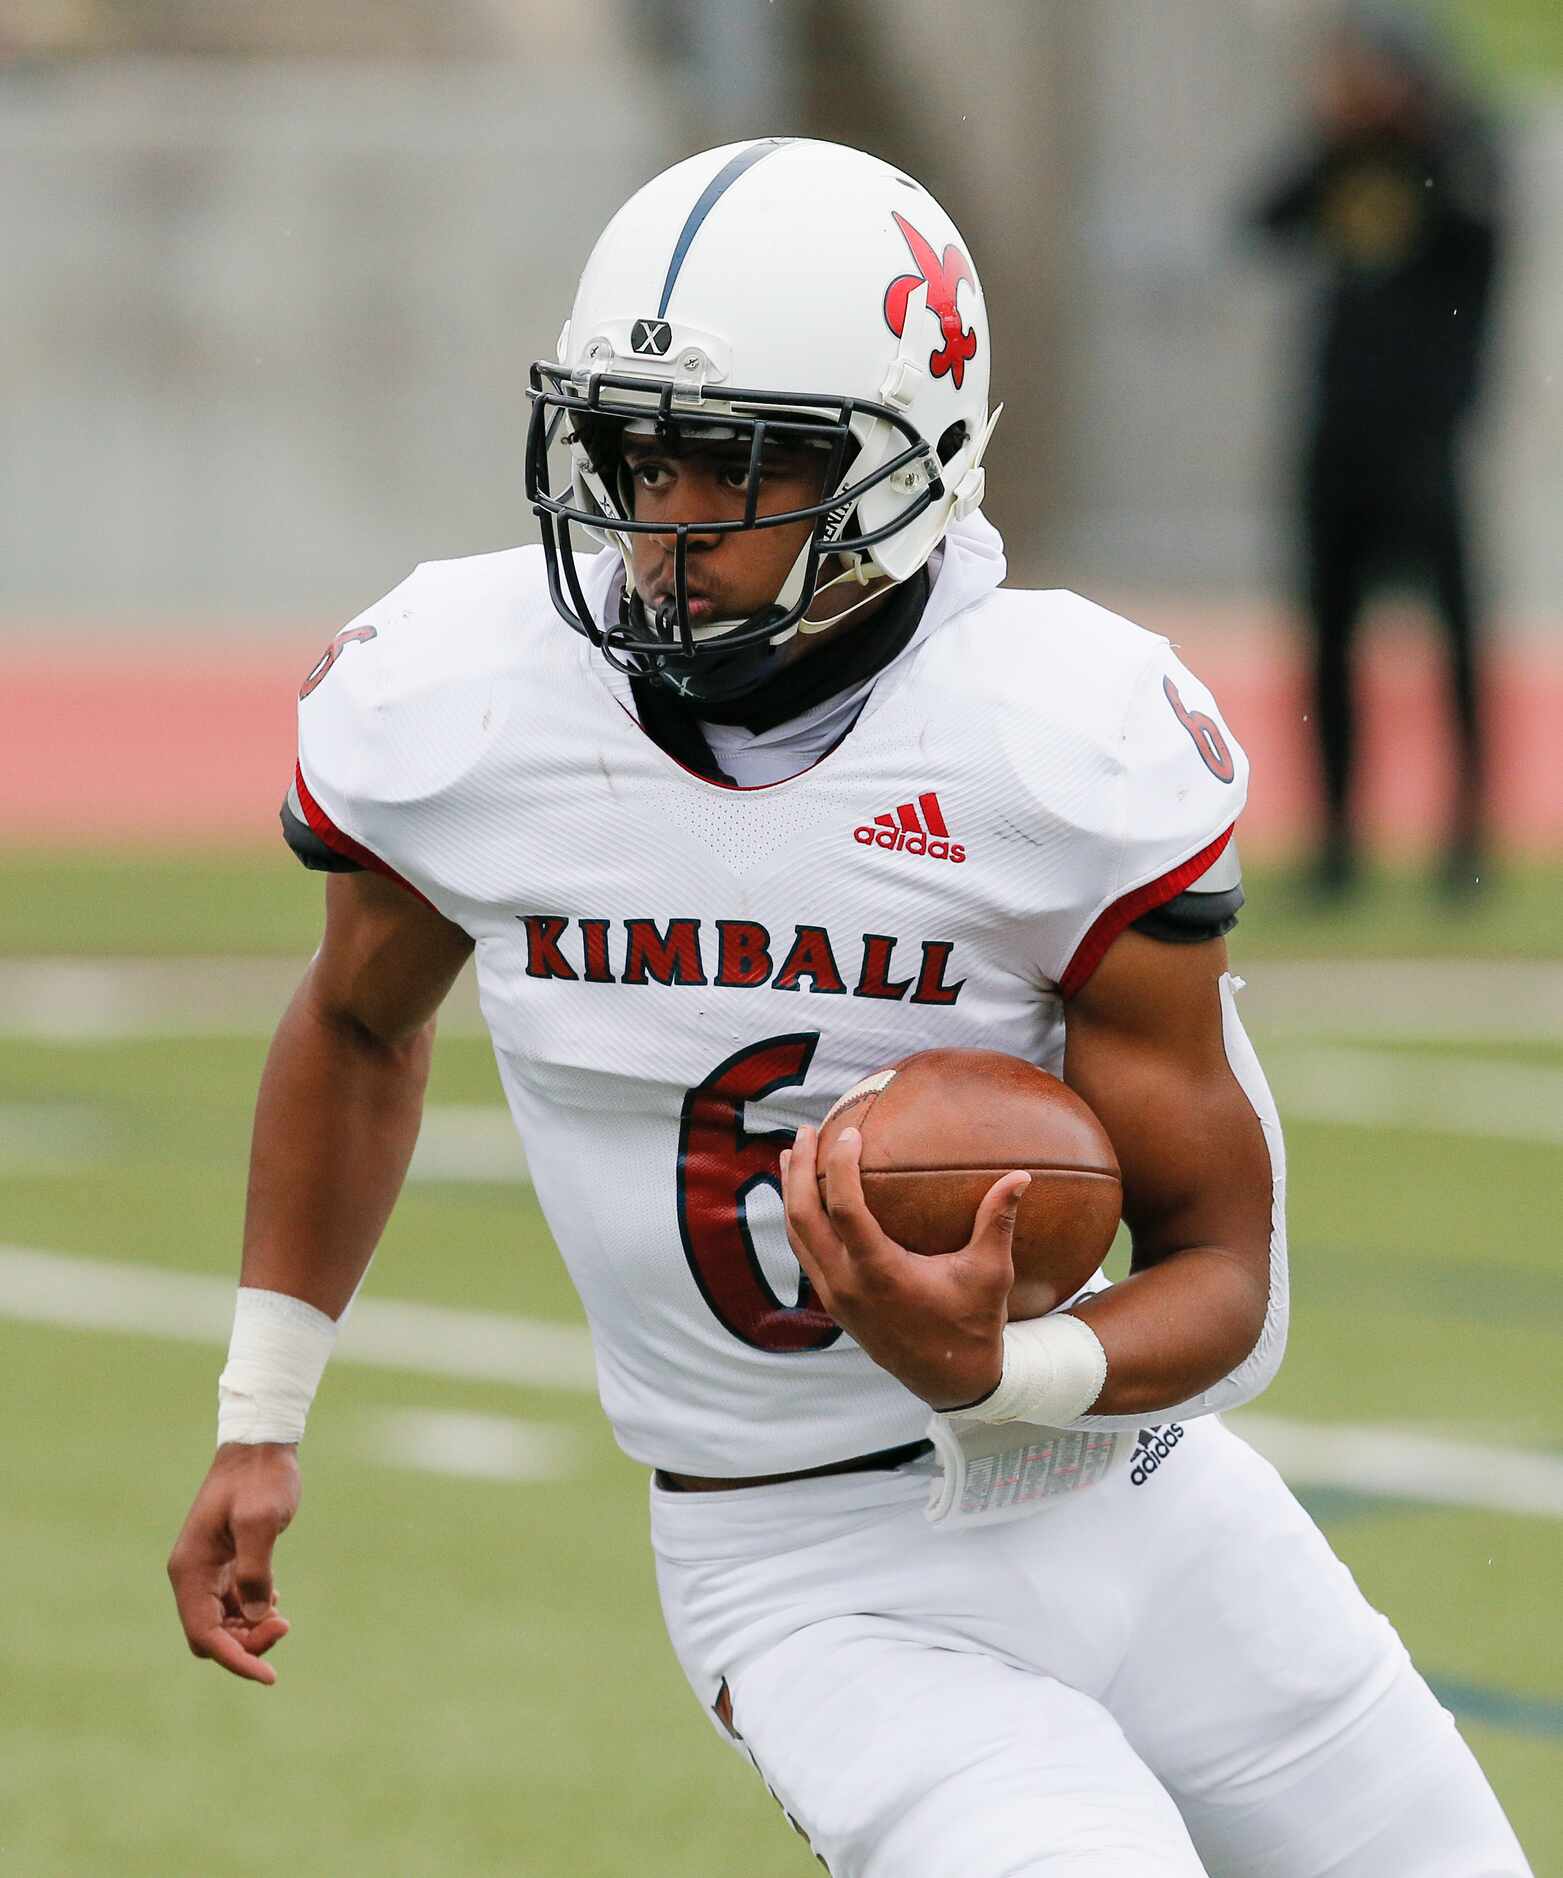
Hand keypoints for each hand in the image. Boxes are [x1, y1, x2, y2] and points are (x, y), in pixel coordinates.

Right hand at [167, 1443, 298, 1685]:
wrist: (261, 1445)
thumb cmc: (261, 1479)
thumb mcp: (261, 1522)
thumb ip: (255, 1571)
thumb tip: (254, 1618)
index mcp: (191, 1569)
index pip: (205, 1634)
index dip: (236, 1659)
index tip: (270, 1675)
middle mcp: (192, 1574)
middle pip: (211, 1635)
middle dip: (245, 1643)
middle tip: (285, 1624)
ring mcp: (207, 1570)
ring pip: (222, 1623)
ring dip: (250, 1629)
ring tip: (282, 1614)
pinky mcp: (225, 1563)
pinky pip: (231, 1604)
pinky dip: (252, 1611)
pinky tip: (273, 1600)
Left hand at [781, 1124, 1028, 1410]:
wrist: (950, 1381)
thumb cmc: (973, 1325)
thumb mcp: (991, 1274)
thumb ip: (998, 1222)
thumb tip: (1021, 1175)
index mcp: (879, 1274)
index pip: (844, 1210)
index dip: (840, 1167)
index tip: (849, 1133)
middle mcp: (847, 1285)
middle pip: (803, 1218)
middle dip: (798, 1171)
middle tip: (804, 1131)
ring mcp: (836, 1297)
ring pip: (797, 1237)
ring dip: (791, 1193)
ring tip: (793, 1155)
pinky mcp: (835, 1305)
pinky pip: (805, 1253)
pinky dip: (801, 1221)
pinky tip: (809, 1198)